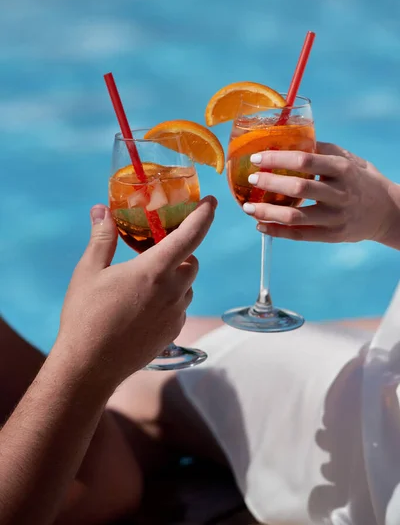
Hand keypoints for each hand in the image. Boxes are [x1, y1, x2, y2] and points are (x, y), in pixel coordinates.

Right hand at [57, 197, 216, 386]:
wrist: (90, 366)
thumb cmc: (86, 316)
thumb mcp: (89, 271)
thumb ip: (102, 238)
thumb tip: (101, 210)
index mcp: (154, 270)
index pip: (190, 235)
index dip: (204, 215)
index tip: (212, 201)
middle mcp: (172, 291)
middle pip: (192, 262)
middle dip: (182, 252)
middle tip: (157, 250)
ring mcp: (175, 315)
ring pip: (188, 286)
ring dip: (176, 277)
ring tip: (147, 280)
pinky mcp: (173, 333)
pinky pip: (180, 308)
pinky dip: (171, 300)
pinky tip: (145, 306)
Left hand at [243, 142, 399, 245]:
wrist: (386, 212)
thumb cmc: (360, 180)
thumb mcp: (349, 159)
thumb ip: (322, 150)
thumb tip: (287, 138)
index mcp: (343, 169)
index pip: (306, 160)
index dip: (278, 158)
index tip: (257, 158)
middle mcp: (340, 193)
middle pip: (299, 188)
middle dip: (271, 182)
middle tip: (251, 179)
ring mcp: (336, 217)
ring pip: (296, 216)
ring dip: (268, 212)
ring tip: (248, 207)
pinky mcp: (332, 236)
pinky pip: (300, 235)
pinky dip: (277, 232)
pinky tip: (260, 226)